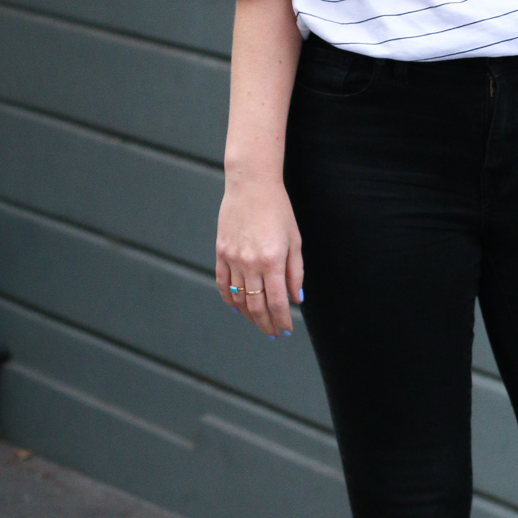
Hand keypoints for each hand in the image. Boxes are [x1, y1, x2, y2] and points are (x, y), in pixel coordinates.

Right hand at [216, 178, 303, 335]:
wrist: (251, 185)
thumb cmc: (278, 210)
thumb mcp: (295, 240)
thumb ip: (295, 272)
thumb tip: (297, 298)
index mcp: (272, 261)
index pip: (278, 302)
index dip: (282, 320)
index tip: (286, 329)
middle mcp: (250, 263)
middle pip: (256, 306)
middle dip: (266, 324)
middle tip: (273, 332)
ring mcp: (232, 259)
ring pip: (239, 299)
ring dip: (249, 315)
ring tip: (259, 322)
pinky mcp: (221, 252)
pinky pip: (223, 284)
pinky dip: (230, 299)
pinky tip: (238, 307)